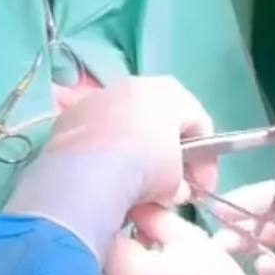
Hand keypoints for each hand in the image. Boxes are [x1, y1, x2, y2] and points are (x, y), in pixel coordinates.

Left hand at [6, 76, 218, 258]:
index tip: (201, 189)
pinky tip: (103, 179)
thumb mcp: (175, 182)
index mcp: (170, 92)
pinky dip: (103, 155)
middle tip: (169, 187)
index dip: (205, 162)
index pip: (199, 125)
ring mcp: (97, 98)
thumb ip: (181, 182)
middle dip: (167, 154)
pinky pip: (95, 137)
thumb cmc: (144, 168)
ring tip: (133, 185)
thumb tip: (174, 191)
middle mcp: (133, 84)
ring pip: (124, 127)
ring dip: (133, 153)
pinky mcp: (69, 117)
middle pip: (159, 121)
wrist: (87, 173)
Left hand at [105, 206, 274, 274]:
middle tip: (130, 222)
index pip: (100, 227)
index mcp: (123, 272)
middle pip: (90, 253)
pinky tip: (136, 274)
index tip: (130, 204)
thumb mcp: (185, 237)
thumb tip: (130, 202)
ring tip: (134, 248)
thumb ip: (150, 215)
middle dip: (106, 234)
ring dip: (108, 259)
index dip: (115, 211)